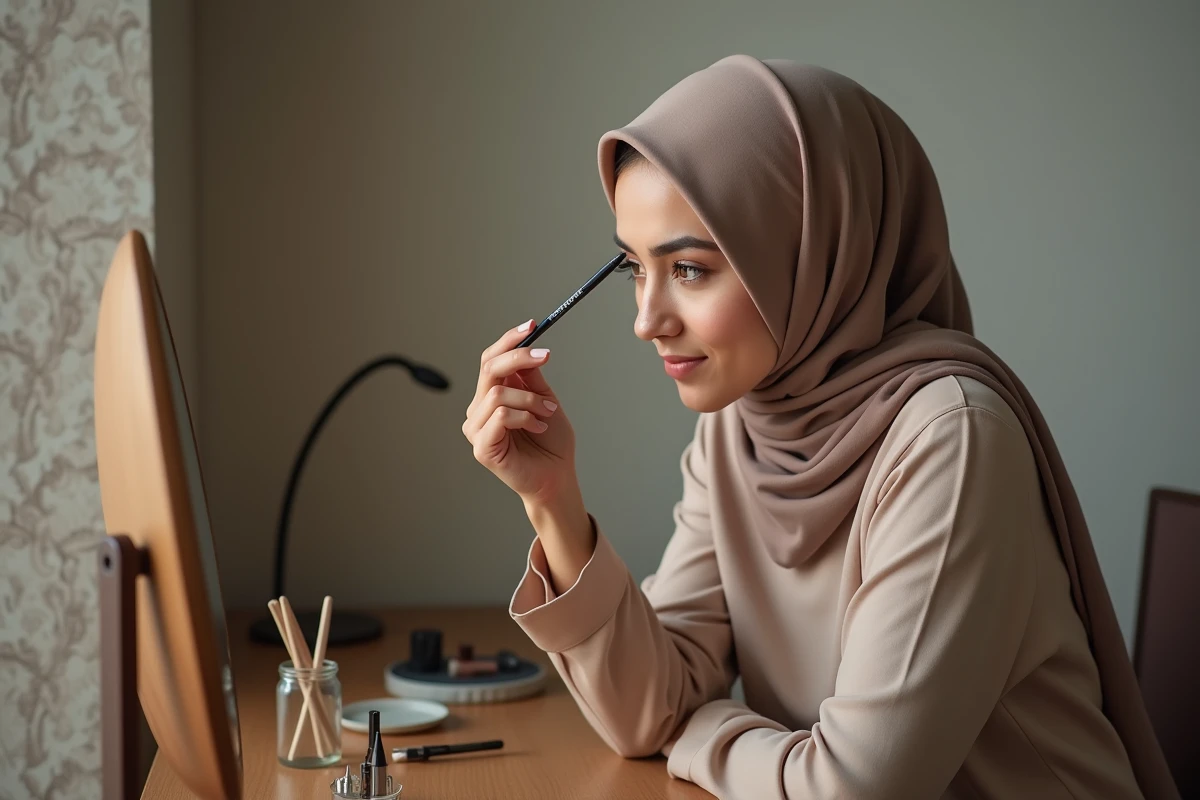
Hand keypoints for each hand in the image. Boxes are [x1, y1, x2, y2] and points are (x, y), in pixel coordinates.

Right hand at [463, 320, 576, 503]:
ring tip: (547, 413)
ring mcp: (476, 429)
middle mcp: (478, 410)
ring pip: (499, 394)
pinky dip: (526, 417)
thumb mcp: (545, 400)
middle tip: (546, 356)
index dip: (509, 340)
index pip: (490, 360)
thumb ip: (531, 377)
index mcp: (490, 396)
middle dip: (519, 357)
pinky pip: (501, 416)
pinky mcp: (481, 447)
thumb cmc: (551, 442)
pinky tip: (539, 427)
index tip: (532, 325)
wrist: (556, 477)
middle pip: (489, 369)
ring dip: (531, 399)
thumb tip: (529, 347)